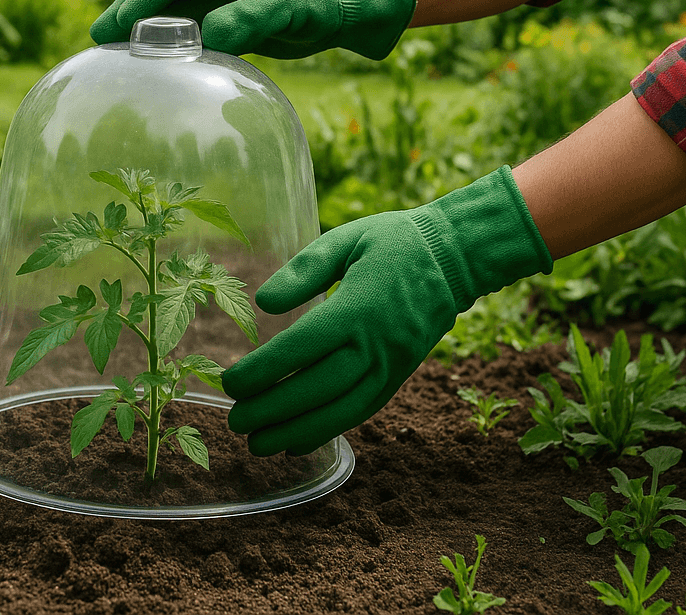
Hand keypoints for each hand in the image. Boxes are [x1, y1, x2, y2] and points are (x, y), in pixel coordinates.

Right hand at [89, 0, 415, 59]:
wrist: (343, 8)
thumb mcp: (293, 6)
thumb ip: (254, 17)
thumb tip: (210, 35)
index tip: (114, 24)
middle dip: (128, 13)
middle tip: (97, 41)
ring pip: (166, 13)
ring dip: (141, 32)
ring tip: (111, 57)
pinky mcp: (220, 19)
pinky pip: (184, 34)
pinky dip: (165, 48)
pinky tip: (148, 70)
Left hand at [222, 166, 552, 455]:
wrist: (454, 258)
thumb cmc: (391, 242)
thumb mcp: (346, 239)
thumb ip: (304, 269)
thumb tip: (264, 302)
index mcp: (360, 307)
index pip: (305, 346)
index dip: (266, 369)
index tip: (231, 383)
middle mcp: (378, 344)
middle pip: (320, 387)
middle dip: (274, 410)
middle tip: (234, 422)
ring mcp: (392, 365)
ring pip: (341, 409)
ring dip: (297, 431)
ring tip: (257, 445)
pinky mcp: (399, 376)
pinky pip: (362, 411)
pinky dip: (328, 430)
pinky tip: (296, 442)